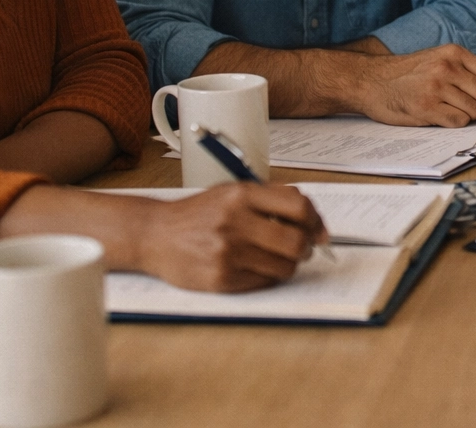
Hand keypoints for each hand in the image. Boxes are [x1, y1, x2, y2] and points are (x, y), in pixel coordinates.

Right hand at [136, 182, 327, 291]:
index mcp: (242, 195)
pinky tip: (255, 266)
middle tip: (304, 248)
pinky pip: (264, 281)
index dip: (316, 221)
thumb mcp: (232, 192)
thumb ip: (271, 199)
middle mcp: (235, 222)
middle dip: (307, 247)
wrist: (155, 235)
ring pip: (284, 266)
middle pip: (296, 241)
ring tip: (276, 257)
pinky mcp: (221, 278)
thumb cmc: (199, 214)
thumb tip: (313, 221)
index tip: (320, 231)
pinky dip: (268, 275)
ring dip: (289, 264)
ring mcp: (228, 252)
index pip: (298, 207)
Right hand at [346, 44, 475, 126]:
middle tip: (471, 110)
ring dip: (469, 117)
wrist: (371, 80)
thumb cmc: (409, 74)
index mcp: (454, 53)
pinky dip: (456, 124)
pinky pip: (459, 122)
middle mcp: (447, 67)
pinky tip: (442, 117)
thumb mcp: (442, 63)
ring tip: (451, 111)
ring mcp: (436, 87)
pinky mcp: (426, 107)